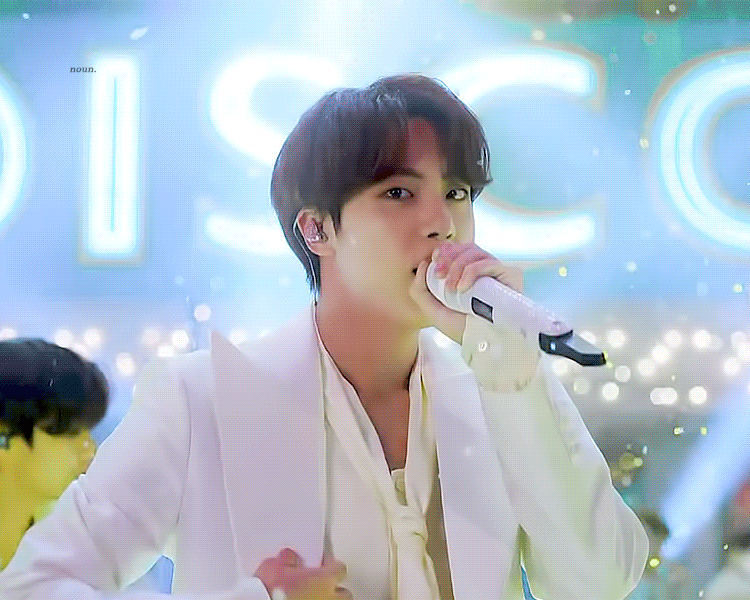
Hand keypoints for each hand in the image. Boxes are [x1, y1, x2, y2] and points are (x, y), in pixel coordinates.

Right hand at [253, 548, 352, 599]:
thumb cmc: (273, 592)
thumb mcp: (274, 569)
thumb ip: (286, 560)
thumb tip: (290, 556)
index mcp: (324, 580)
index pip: (338, 568)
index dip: (329, 566)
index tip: (322, 565)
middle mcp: (331, 597)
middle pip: (342, 591)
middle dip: (334, 589)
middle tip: (321, 586)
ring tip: (316, 598)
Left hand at [409, 242, 523, 343]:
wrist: (482, 345)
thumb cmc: (461, 330)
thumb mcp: (432, 310)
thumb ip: (420, 288)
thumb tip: (423, 263)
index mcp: (469, 275)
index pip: (459, 250)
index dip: (445, 250)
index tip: (433, 260)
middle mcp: (485, 271)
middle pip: (466, 247)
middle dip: (448, 258)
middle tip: (439, 275)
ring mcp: (498, 273)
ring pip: (476, 252)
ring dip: (457, 267)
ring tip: (451, 289)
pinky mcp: (510, 276)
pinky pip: (488, 263)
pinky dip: (471, 272)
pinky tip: (462, 289)